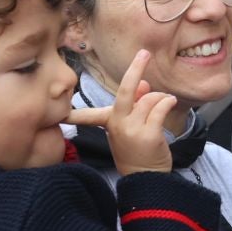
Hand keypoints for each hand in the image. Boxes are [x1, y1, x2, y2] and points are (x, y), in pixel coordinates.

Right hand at [65, 49, 176, 174]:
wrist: (148, 177)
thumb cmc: (137, 151)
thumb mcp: (129, 128)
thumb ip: (134, 104)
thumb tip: (143, 83)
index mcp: (109, 122)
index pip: (88, 115)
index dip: (75, 115)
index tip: (60, 115)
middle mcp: (118, 124)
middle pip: (125, 90)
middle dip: (135, 68)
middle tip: (144, 53)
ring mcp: (132, 129)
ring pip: (150, 98)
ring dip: (160, 98)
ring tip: (165, 104)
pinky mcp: (149, 134)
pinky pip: (160, 107)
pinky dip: (167, 102)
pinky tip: (171, 103)